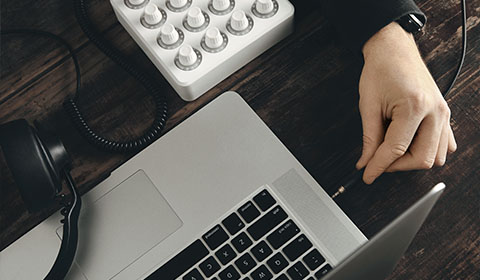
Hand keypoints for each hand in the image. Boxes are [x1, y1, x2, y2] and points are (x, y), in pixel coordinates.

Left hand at [356, 22, 456, 183]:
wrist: (393, 49)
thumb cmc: (380, 70)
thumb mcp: (368, 105)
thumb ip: (369, 138)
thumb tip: (366, 162)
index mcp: (414, 106)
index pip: (396, 149)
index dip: (379, 166)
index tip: (367, 175)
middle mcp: (435, 111)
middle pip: (422, 159)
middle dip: (397, 166)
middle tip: (377, 162)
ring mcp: (443, 112)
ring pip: (436, 156)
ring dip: (412, 160)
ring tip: (391, 150)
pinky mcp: (445, 113)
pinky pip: (444, 144)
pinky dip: (427, 150)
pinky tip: (410, 145)